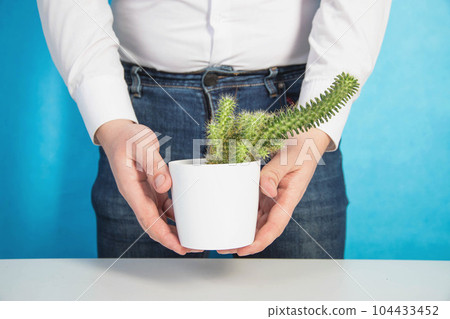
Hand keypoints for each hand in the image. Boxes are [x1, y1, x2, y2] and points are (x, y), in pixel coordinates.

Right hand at [96, 119, 196, 254]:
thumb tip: (165, 185)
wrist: (118, 134)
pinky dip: (174, 216)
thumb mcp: (141, 145)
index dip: (164, 235)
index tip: (179, 246)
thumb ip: (153, 164)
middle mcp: (137, 196)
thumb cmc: (128, 138)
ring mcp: (143, 194)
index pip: (148, 219)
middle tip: (194, 247)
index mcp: (131, 189)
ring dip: (174, 230)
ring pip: (159, 219)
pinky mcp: (150, 189)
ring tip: (193, 237)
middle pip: (154, 225)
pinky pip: (162, 208)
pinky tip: (187, 219)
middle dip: (172, 239)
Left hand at [217, 128, 330, 255]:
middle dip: (245, 241)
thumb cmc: (301, 146)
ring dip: (241, 230)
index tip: (244, 250)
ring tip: (222, 237)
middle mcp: (280, 200)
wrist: (306, 137)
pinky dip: (241, 214)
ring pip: (256, 219)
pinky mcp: (265, 189)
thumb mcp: (290, 157)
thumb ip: (275, 172)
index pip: (275, 225)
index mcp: (290, 196)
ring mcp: (272, 196)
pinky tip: (228, 218)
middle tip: (223, 248)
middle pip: (262, 228)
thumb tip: (265, 189)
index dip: (260, 241)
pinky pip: (253, 205)